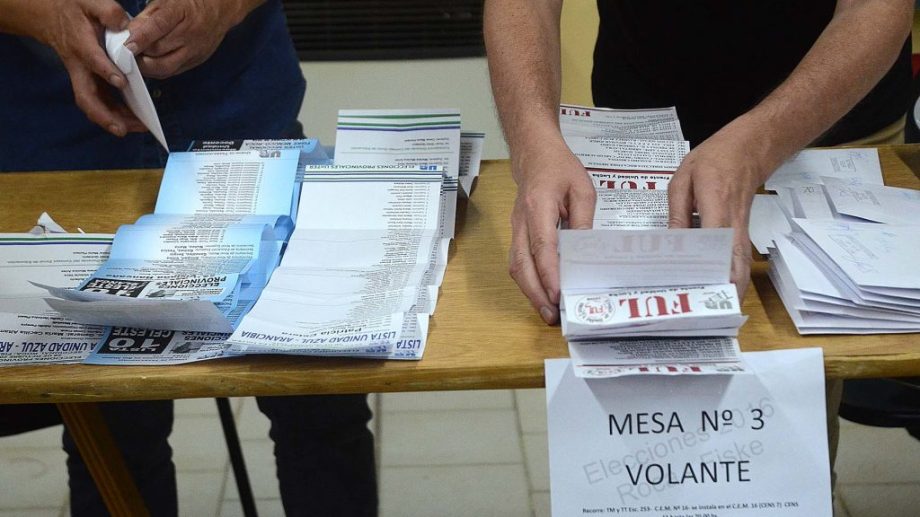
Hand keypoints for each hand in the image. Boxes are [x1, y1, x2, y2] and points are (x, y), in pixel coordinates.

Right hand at [30, 0, 143, 135]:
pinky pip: (100, 103)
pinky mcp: (89, 83)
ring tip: (138, 128)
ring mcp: (82, 77)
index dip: (104, 71)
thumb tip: (125, 25)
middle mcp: (79, 66)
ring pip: (93, 104)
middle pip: (86, 96)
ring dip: (113, 120)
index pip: (91, 60)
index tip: (121, 82)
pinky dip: (115, 115)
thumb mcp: (91, 2)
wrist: (53, 17)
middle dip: (104, 115)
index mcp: (81, 44)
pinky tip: (135, 122)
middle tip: (124, 129)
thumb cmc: (76, 10)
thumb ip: (109, 12)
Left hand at [125, 0, 260, 78]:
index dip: (141, 38)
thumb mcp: (166, 0)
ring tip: (135, 61)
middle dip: (138, 54)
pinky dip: (158, 70)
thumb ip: (147, 16)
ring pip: (165, 66)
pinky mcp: (196, 61)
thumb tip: (129, 32)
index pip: (159, 26)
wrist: (219, 10)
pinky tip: (149, 64)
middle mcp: (190, 33)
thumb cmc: (189, 2)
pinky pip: (173, 71)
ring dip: (146, 66)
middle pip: (159, 50)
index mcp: (181, 11)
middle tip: (122, 54)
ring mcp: (195, 50)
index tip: (126, 46)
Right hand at [509, 142, 595, 324]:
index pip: (542, 245)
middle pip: (521, 263)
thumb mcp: (582, 189)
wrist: (534, 154)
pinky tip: (541, 294)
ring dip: (529, 291)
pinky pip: (517, 261)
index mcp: (539, 205)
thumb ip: (583, 220)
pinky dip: (528, 281)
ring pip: (515, 265)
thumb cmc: (559, 168)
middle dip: (535, 291)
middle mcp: (521, 220)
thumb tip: (584, 251)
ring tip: (547, 311)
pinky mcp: (517, 234)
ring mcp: (516, 228)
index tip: (557, 293)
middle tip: (551, 314)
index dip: (548, 272)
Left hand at [667, 120, 770, 298]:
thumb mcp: (683, 179)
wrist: (749, 148)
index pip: (714, 243)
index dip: (705, 268)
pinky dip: (733, 278)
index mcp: (716, 204)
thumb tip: (671, 244)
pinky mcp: (743, 233)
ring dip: (730, 290)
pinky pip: (739, 260)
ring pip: (741, 266)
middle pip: (734, 264)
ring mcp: (742, 229)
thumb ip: (677, 212)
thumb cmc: (713, 160)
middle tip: (702, 312)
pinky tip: (719, 292)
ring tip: (710, 312)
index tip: (693, 288)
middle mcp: (733, 222)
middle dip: (722, 291)